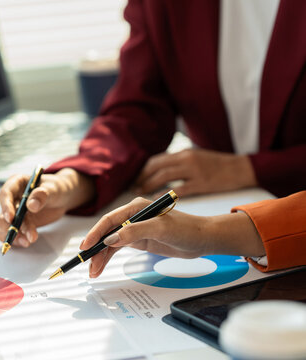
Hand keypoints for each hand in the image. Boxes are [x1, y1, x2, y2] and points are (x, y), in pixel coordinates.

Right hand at [0, 168, 94, 247]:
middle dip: (11, 226)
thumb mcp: (53, 188)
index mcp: (17, 183)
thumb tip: (31, 206)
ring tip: (28, 241)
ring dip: (14, 235)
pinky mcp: (19, 223)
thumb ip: (42, 195)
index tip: (10, 218)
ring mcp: (14, 212)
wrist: (62, 198)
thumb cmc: (56, 188)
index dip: (5, 206)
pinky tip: (26, 242)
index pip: (6, 194)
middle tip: (22, 235)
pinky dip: (16, 239)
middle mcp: (12, 198)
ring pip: (6, 226)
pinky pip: (11, 233)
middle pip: (3, 213)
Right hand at [80, 197, 263, 277]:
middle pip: (106, 232)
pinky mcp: (138, 240)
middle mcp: (132, 216)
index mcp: (135, 207)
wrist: (203, 239)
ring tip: (93, 272)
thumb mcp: (160, 229)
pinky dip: (108, 258)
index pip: (109, 220)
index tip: (85, 247)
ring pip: (110, 243)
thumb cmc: (186, 229)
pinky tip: (101, 267)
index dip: (95, 233)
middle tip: (86, 264)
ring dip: (100, 257)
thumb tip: (111, 239)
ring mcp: (134, 229)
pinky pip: (117, 249)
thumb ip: (134, 232)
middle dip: (95, 249)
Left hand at [134, 149, 256, 197]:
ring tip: (140, 194)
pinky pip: (178, 190)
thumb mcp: (195, 158)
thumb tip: (158, 170)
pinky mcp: (202, 183)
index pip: (156, 159)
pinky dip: (164, 195)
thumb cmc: (217, 165)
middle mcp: (186, 159)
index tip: (135, 179)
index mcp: (183, 153)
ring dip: (149, 185)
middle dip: (142, 178)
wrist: (241, 169)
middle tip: (133, 188)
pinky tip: (156, 201)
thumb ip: (178, 162)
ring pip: (164, 176)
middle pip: (156, 167)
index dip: (143, 170)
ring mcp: (194, 171)